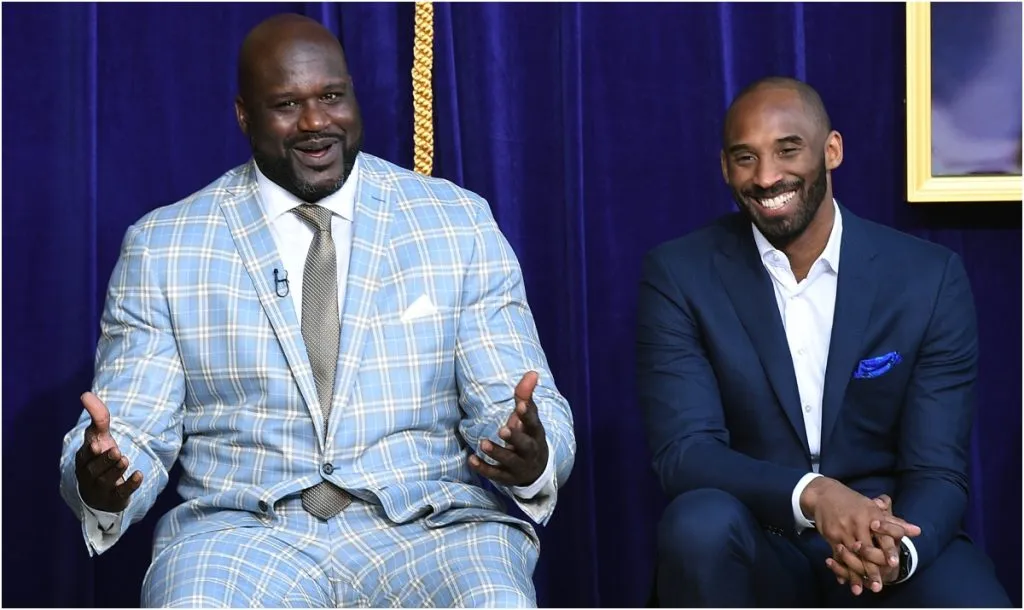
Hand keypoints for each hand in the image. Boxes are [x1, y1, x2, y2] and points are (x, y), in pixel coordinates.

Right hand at [74, 392, 142, 512]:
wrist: (101, 491)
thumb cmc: (99, 457)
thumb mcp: (98, 437)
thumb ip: (97, 417)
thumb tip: (85, 394)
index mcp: (83, 459)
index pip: (84, 456)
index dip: (90, 451)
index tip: (97, 445)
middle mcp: (89, 475)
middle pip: (94, 469)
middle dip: (105, 461)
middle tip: (116, 451)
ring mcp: (101, 489)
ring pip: (106, 481)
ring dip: (116, 471)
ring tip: (125, 459)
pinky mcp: (115, 498)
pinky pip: (121, 493)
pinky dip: (130, 485)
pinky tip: (139, 475)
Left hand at [468, 371, 548, 486]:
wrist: (536, 469)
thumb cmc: (528, 435)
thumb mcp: (528, 417)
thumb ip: (526, 395)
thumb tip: (533, 372)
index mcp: (536, 433)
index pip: (534, 423)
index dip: (528, 415)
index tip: (520, 405)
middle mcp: (530, 451)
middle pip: (525, 445)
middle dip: (514, 438)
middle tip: (502, 429)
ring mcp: (519, 466)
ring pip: (509, 461)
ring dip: (497, 453)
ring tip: (483, 443)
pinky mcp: (507, 477)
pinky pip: (495, 475)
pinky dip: (484, 468)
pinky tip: (471, 459)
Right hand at [801, 478, 919, 594]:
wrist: (824, 494)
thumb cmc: (853, 502)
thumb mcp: (873, 508)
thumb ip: (894, 523)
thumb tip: (917, 531)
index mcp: (871, 515)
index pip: (883, 535)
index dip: (888, 549)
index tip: (893, 563)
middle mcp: (857, 524)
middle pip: (866, 551)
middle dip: (871, 569)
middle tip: (878, 586)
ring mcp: (843, 531)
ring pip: (851, 556)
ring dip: (855, 574)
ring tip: (861, 589)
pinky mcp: (831, 536)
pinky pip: (837, 555)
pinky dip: (840, 568)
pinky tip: (844, 581)